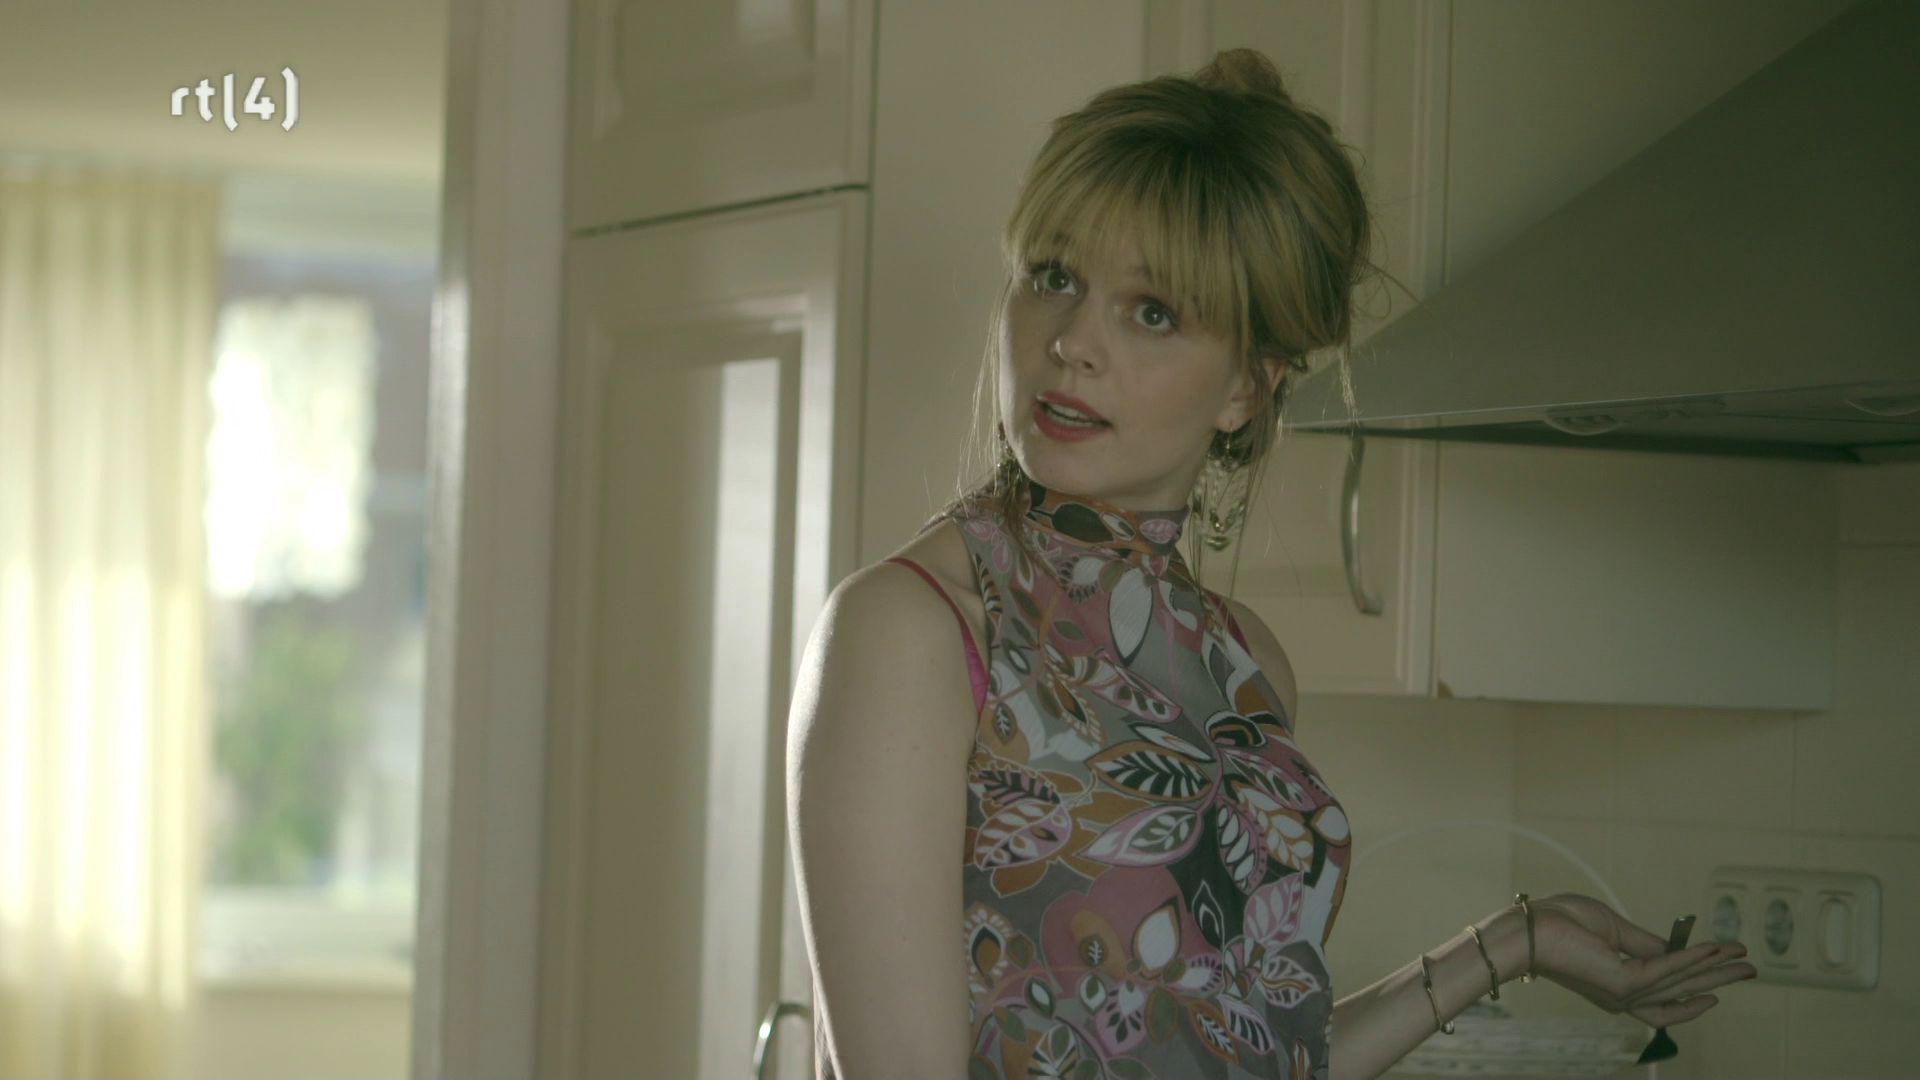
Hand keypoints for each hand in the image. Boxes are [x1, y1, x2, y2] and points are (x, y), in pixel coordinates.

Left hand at [1527, 893, 1756, 1026]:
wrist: (1531, 927)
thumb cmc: (1561, 923)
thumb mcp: (1612, 930)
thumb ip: (1645, 944)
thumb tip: (1677, 948)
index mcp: (1619, 986)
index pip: (1666, 994)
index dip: (1697, 982)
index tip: (1722, 965)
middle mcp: (1624, 997)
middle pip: (1683, 995)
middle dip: (1719, 981)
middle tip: (1750, 969)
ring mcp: (1624, 993)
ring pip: (1683, 985)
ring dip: (1716, 969)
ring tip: (1743, 959)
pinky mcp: (1623, 983)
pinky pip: (1668, 970)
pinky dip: (1693, 958)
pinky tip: (1715, 949)